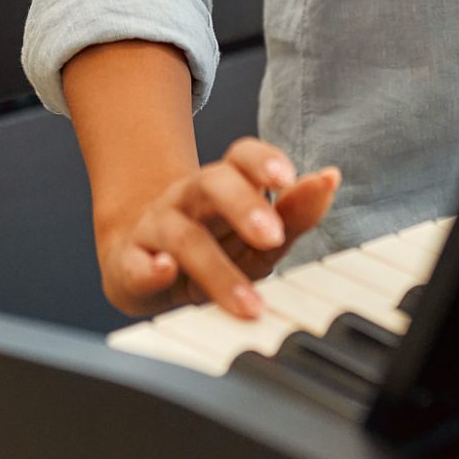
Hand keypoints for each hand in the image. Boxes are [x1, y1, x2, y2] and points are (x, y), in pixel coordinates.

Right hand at [94, 137, 342, 317]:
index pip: (241, 156)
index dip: (263, 161)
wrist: (140, 263)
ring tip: (250, 303)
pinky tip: (165, 271)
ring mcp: (156, 227)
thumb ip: (294, 212)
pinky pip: (136, 263)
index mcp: (222, 184)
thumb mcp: (257, 237)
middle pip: (212, 183)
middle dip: (244, 205)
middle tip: (273, 237)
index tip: (287, 178)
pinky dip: (150, 268)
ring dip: (218, 269)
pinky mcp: (129, 263)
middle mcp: (188, 197)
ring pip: (183, 235)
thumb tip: (329, 179)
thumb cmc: (211, 248)